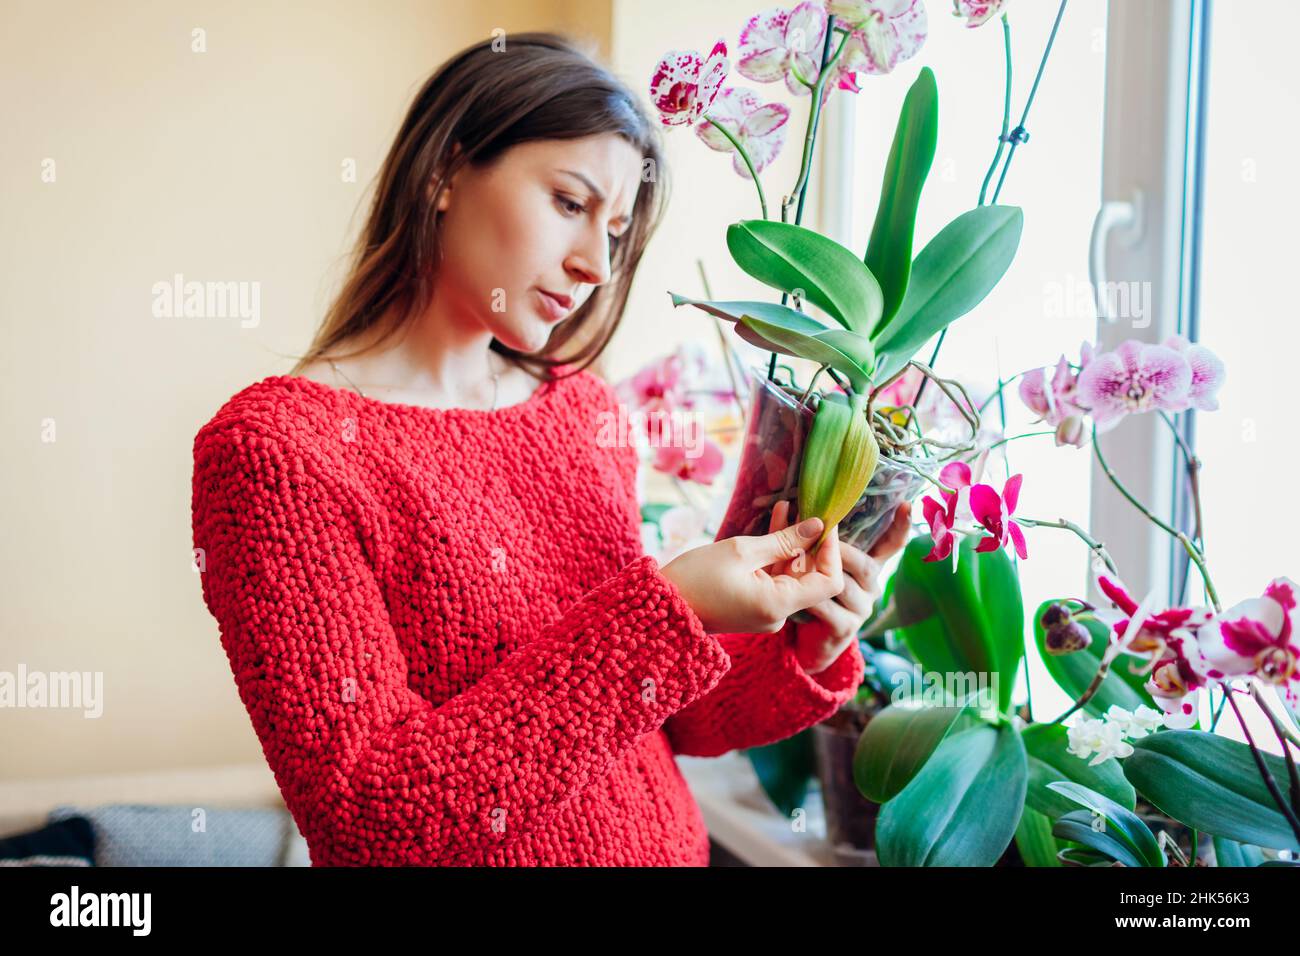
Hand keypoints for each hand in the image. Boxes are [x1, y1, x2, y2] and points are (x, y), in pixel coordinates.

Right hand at [660, 514, 844, 634]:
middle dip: (810, 541)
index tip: (823, 523)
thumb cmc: (695, 578)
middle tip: (806, 506)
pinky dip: (775, 555)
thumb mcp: (741, 551)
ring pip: (790, 574)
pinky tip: (775, 522)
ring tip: (787, 506)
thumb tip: (817, 526)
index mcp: (778, 605)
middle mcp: (778, 614)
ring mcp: (766, 612)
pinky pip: (773, 579)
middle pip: (811, 577)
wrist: (660, 608)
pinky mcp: (753, 606)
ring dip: (790, 543)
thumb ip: (784, 540)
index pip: (829, 582)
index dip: (831, 551)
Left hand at [782, 500, 912, 674]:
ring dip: (816, 574)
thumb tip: (784, 504)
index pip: (891, 544)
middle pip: (864, 564)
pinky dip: (808, 598)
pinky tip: (795, 593)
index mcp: (866, 564)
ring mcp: (861, 608)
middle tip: (818, 539)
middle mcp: (870, 586)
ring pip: (842, 585)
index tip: (906, 504)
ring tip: (793, 565)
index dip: (900, 526)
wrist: (803, 641)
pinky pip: (827, 608)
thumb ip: (799, 535)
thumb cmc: (805, 591)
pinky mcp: (845, 627)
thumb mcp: (804, 560)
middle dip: (840, 551)